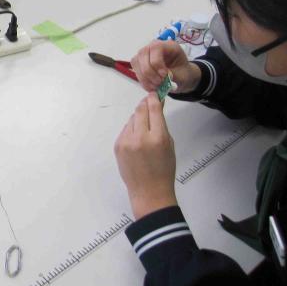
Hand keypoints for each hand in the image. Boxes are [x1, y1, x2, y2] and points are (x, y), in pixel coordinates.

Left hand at [114, 93, 177, 219]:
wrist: (149, 191)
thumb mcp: (169, 146)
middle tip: (148, 101)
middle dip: (144, 104)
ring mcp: (126, 141)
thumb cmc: (164, 170)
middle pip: (140, 111)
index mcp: (158, 138)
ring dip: (138, 118)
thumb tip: (156, 109)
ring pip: (131, 120)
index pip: (154, 110)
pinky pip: (125, 130)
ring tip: (144, 125)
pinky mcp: (118, 145)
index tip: (154, 94)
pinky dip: (131, 129)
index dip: (154, 99)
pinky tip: (137, 137)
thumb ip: (162, 126)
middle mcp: (140, 138)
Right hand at [131, 40, 200, 93]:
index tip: (164, 75)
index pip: (156, 48)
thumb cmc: (183, 73)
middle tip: (159, 83)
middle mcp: (154, 46)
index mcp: (169, 45)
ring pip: (136, 62)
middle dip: (149, 71)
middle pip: (143, 54)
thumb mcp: (182, 75)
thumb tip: (161, 78)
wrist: (180, 76)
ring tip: (155, 86)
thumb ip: (171, 76)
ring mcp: (145, 53)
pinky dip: (142, 80)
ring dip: (144, 77)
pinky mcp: (139, 62)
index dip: (157, 62)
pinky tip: (151, 86)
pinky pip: (135, 69)